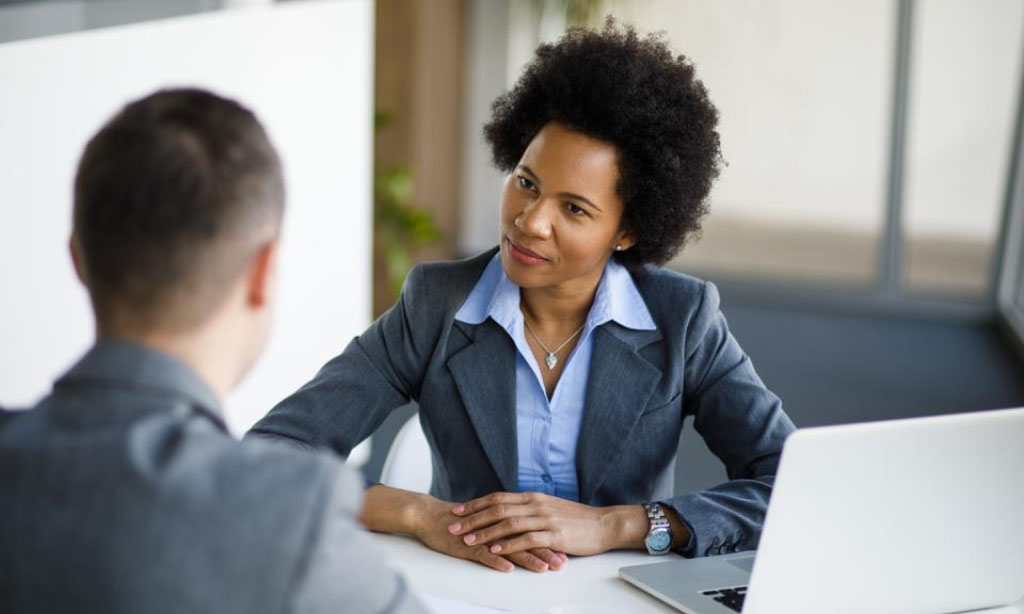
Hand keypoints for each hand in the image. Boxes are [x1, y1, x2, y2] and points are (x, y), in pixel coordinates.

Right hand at [412, 495, 567, 571]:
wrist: (431, 516)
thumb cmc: (461, 523)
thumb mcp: (488, 524)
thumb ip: (507, 528)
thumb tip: (528, 536)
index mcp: (504, 519)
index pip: (532, 529)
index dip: (549, 540)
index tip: (568, 551)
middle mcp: (496, 525)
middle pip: (526, 538)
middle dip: (546, 551)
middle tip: (563, 563)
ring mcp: (481, 534)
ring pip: (508, 546)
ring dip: (527, 558)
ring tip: (544, 568)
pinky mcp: (466, 543)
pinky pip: (483, 553)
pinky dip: (496, 560)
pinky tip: (508, 569)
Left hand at [448, 491, 620, 556]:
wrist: (603, 524)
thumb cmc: (577, 519)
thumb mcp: (549, 508)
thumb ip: (530, 509)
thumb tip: (510, 513)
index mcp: (533, 497)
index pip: (497, 498)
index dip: (476, 504)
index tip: (457, 511)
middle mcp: (535, 504)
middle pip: (497, 509)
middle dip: (472, 518)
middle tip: (453, 526)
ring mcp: (544, 518)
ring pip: (508, 523)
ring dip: (485, 531)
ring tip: (467, 539)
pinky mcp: (554, 534)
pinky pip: (526, 538)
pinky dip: (507, 543)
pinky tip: (494, 549)